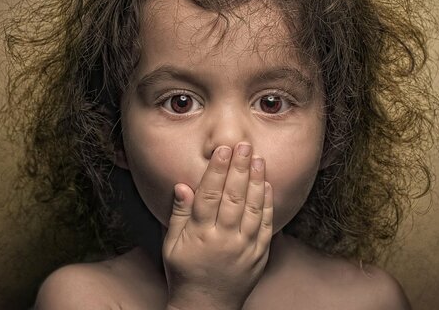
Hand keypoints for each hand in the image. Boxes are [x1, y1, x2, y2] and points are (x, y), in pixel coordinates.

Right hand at [163, 143, 273, 309]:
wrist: (206, 307)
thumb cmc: (184, 273)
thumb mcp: (171, 245)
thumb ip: (179, 214)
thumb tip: (183, 186)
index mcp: (200, 234)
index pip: (210, 195)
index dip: (216, 171)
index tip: (222, 150)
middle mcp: (224, 239)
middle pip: (233, 197)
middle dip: (239, 168)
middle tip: (244, 145)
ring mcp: (244, 247)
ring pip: (253, 208)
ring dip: (256, 181)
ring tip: (257, 158)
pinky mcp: (258, 254)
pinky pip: (265, 225)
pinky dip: (267, 204)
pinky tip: (267, 185)